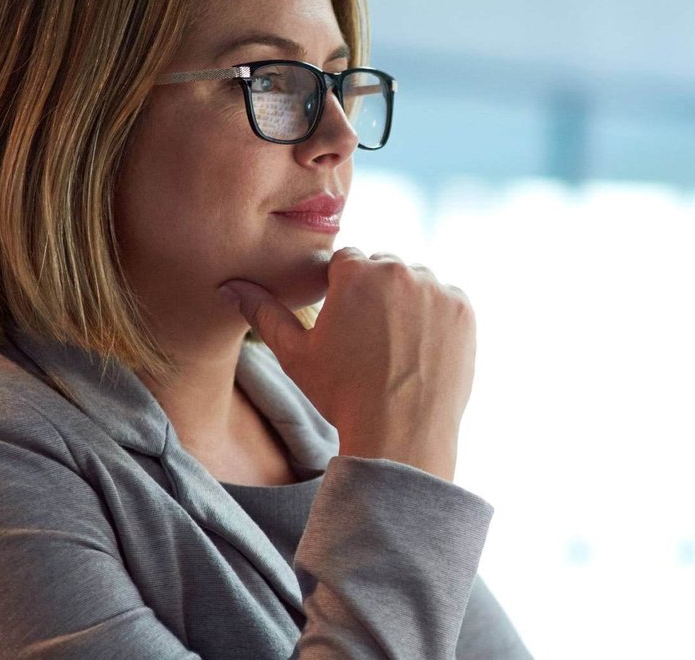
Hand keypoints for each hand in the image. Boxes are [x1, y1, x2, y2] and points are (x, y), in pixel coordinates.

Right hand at [219, 247, 476, 480]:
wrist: (401, 432)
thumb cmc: (342, 394)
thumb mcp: (296, 354)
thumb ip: (264, 312)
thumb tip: (230, 286)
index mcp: (356, 272)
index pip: (346, 262)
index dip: (341, 291)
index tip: (344, 322)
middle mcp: (400, 271)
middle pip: (383, 269)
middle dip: (376, 293)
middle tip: (371, 339)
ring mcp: (437, 290)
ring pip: (416, 284)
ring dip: (408, 303)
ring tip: (396, 347)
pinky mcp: (464, 310)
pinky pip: (446, 301)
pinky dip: (437, 319)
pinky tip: (421, 350)